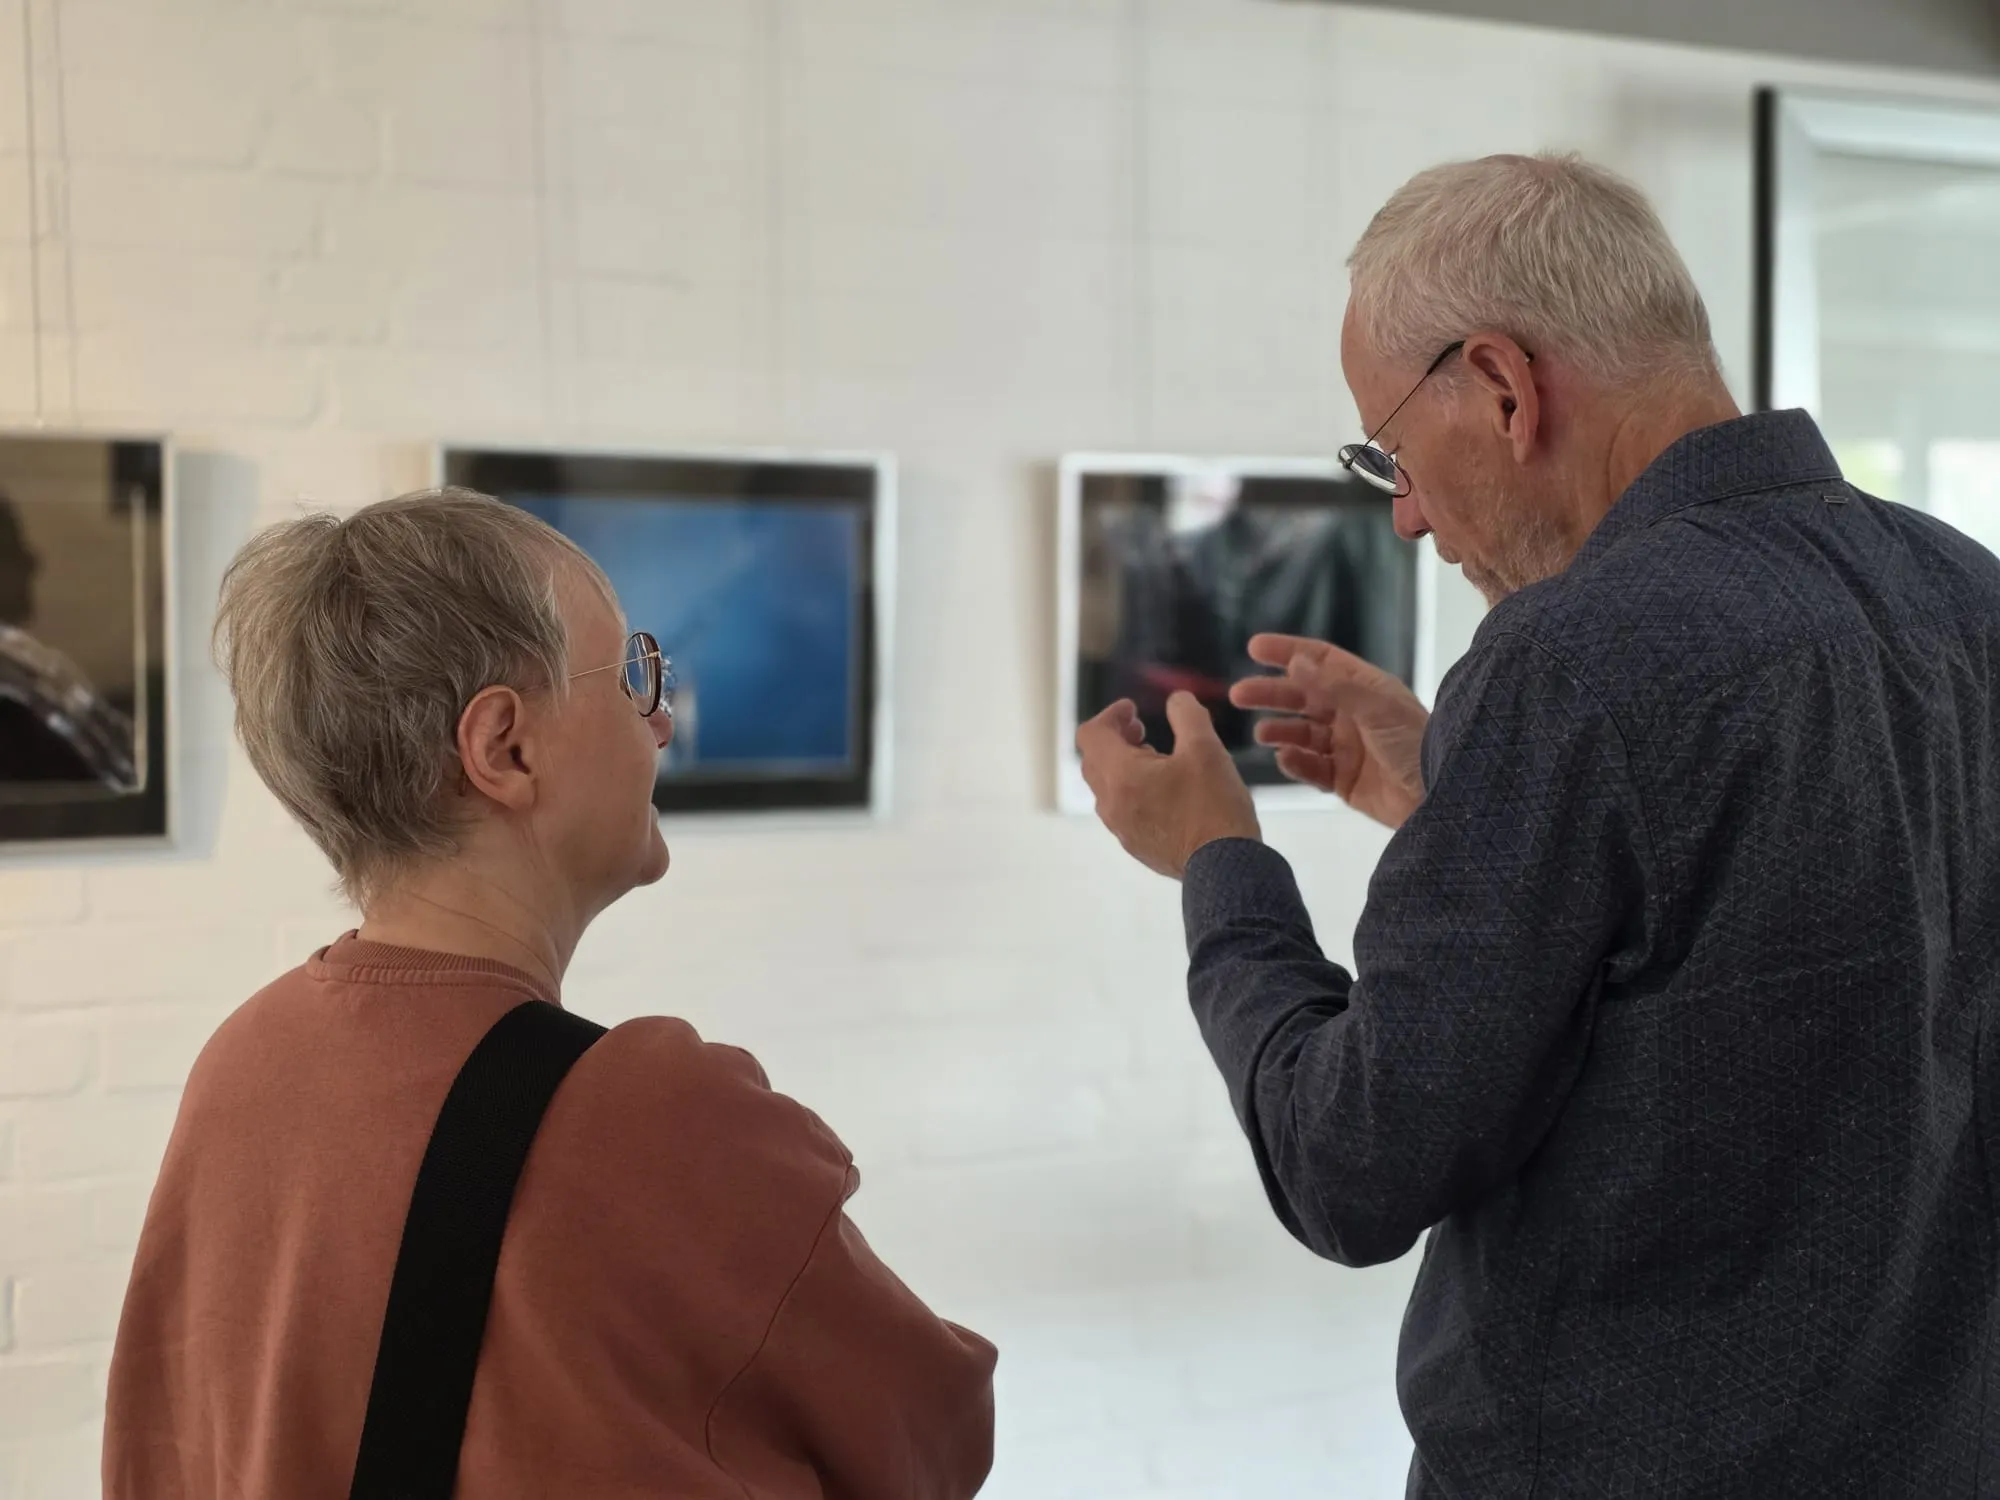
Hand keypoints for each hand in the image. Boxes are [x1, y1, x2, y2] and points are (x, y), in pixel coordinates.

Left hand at [1076, 692, 1260, 879]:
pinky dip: (1132, 791)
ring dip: (1123, 766)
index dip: (1110, 715)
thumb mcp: (1205, 748)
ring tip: (1156, 759)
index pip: (1091, 735)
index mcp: (1120, 776)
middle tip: (1141, 731)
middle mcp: (1111, 804)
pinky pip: (1121, 810)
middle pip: (1094, 760)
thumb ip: (1187, 715)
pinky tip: (1165, 792)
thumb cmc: (1214, 806)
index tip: (1134, 710)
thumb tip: (1177, 699)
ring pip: (1107, 787)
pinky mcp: (1136, 846)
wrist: (1226, 868)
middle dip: (1115, 739)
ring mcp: (1121, 829)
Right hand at [1228, 634, 1428, 829]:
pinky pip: (1311, 767)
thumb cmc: (1414, 744)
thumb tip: (1295, 662)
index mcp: (1365, 689)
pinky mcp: (1343, 780)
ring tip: (1262, 734)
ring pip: (1302, 733)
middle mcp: (1352, 714)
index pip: (1320, 661)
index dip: (1288, 651)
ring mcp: (1346, 747)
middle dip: (1271, 694)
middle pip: (1303, 697)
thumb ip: (1334, 687)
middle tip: (1238, 695)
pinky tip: (1286, 759)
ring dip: (1280, 730)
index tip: (1254, 648)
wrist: (1439, 797)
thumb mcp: (1377, 708)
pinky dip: (1295, 763)